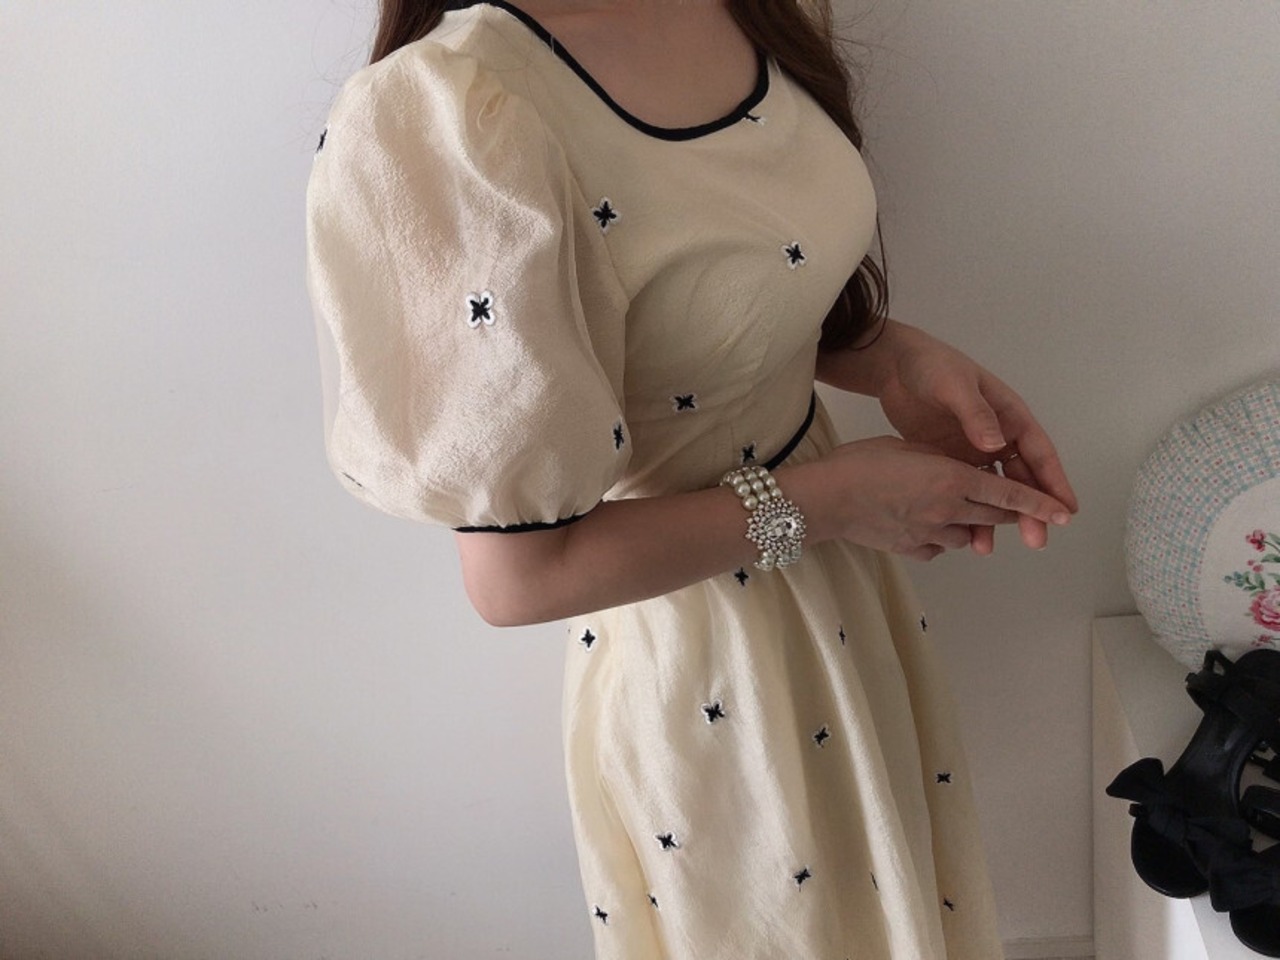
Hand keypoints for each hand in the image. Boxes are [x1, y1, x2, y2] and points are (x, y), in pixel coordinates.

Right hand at [781, 436, 1073, 561]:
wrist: (824, 499)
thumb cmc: (861, 462)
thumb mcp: (907, 446)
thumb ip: (940, 457)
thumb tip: (958, 465)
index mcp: (953, 479)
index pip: (1010, 493)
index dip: (1040, 504)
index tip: (1064, 515)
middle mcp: (949, 510)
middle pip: (994, 515)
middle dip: (1009, 512)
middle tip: (1018, 509)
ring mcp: (931, 534)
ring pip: (968, 534)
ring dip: (973, 524)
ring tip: (958, 511)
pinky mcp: (912, 550)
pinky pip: (940, 546)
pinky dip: (943, 537)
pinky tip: (928, 526)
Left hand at [871, 322, 1078, 553]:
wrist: (893, 365)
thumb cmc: (931, 366)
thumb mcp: (954, 385)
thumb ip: (974, 414)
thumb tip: (996, 445)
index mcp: (1009, 415)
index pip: (1039, 452)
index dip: (1054, 482)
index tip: (1067, 510)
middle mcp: (998, 436)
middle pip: (1021, 478)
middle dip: (1030, 510)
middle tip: (1037, 540)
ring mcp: (974, 450)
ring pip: (994, 490)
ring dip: (996, 517)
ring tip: (988, 548)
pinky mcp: (950, 460)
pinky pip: (966, 490)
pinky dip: (967, 510)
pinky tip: (963, 533)